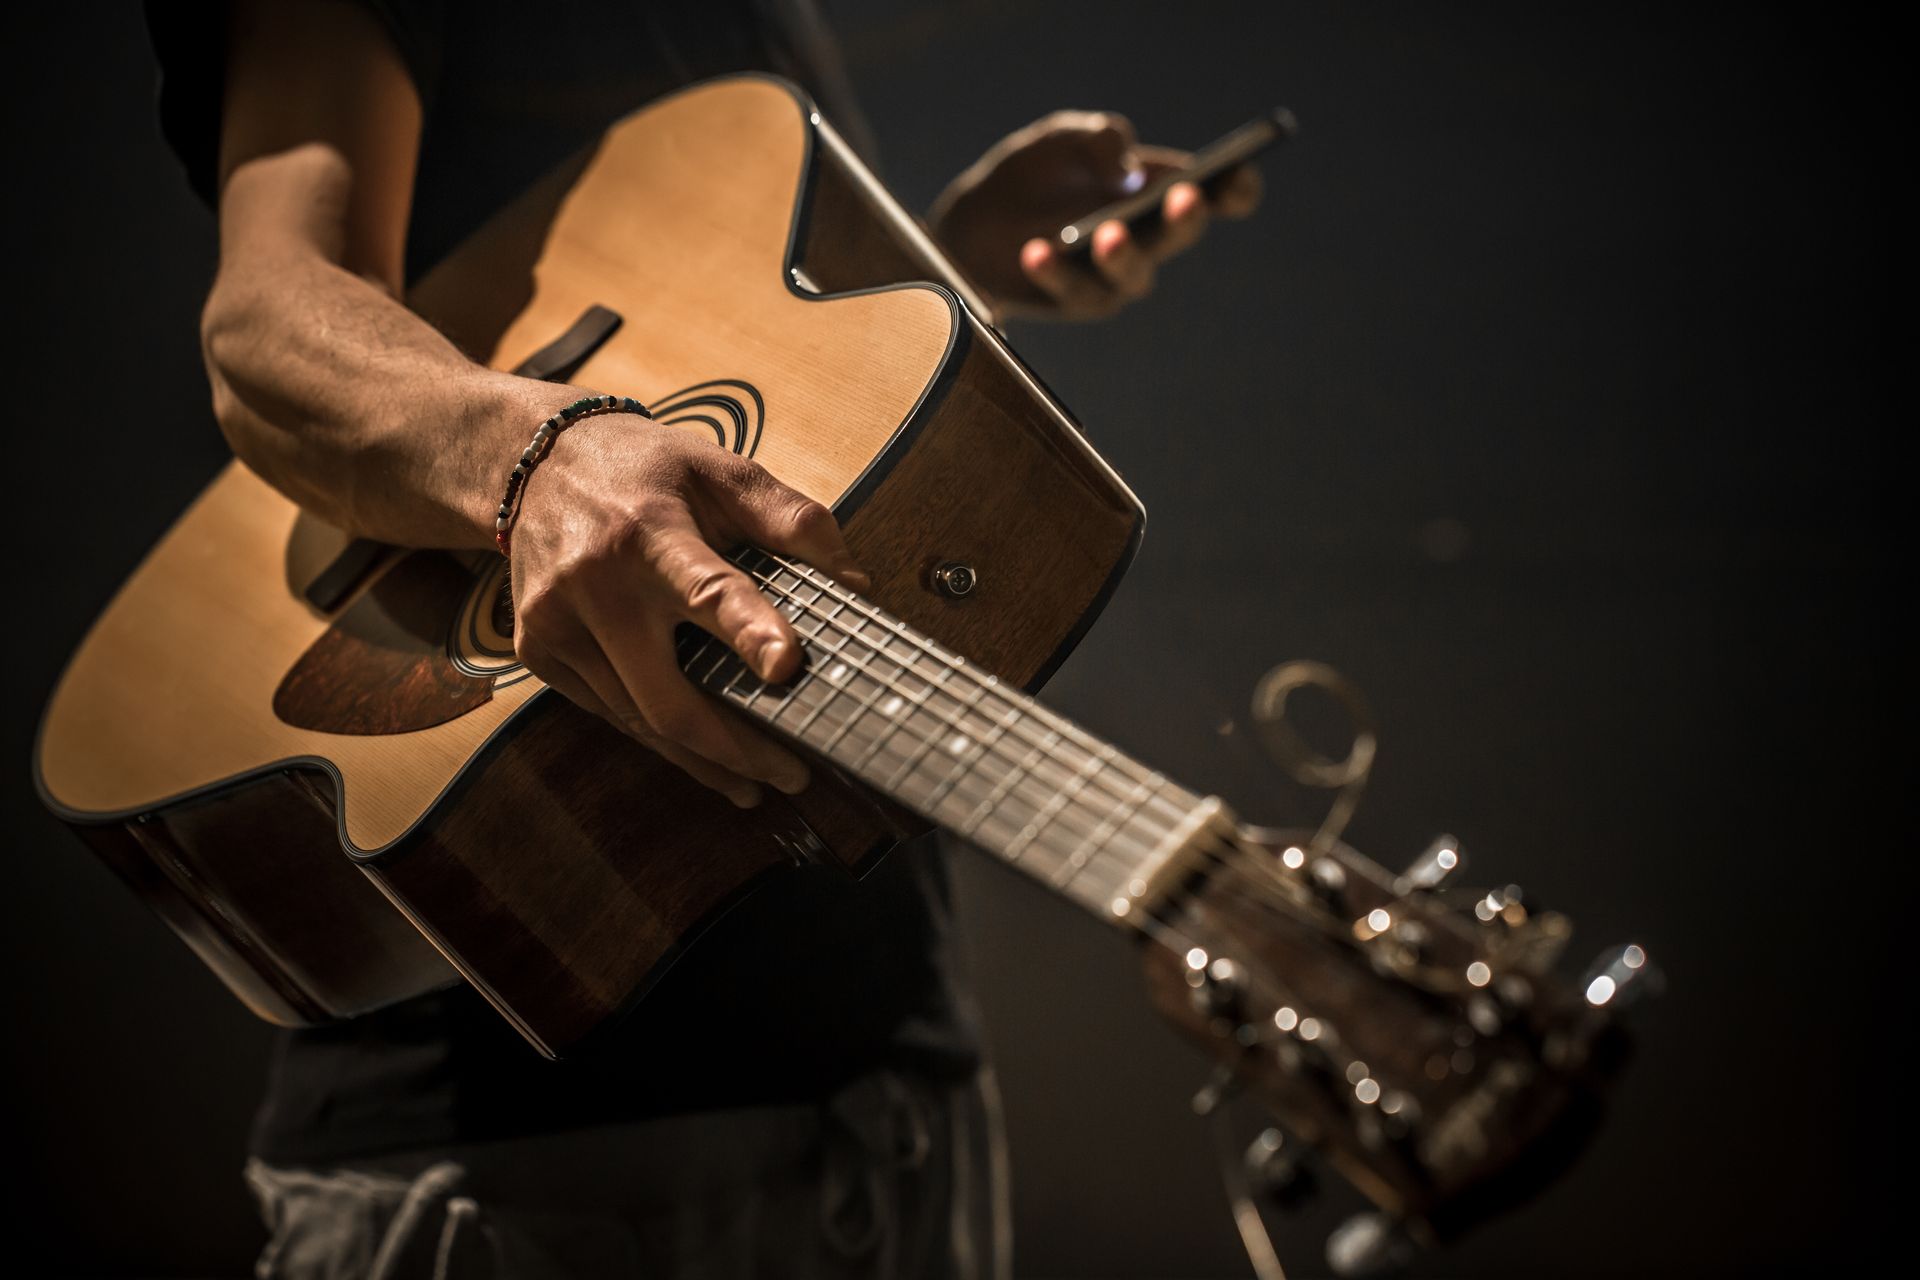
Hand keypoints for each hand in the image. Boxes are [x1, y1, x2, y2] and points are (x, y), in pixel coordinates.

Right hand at [507, 409, 868, 807]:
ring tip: (756, 782)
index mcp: (650, 532)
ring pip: (636, 719)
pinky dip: (656, 737)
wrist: (531, 461)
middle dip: (735, 747)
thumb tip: (856, 585)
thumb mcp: (722, 469)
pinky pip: (608, 711)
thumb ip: (793, 521)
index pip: (706, 588)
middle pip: (666, 694)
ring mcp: (556, 624)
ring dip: (700, 760)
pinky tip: (699, 753)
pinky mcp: (536, 650)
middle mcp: (595, 584)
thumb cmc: (646, 469)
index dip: (748, 630)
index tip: (788, 667)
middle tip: (793, 775)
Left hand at [930, 110, 1260, 320]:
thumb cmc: (1034, 174)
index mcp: (1161, 189)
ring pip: (1134, 274)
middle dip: (1186, 218)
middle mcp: (1149, 236)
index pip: (1217, 194)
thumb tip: (1125, 164)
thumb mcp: (1061, 137)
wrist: (975, 221)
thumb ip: (1098, 136)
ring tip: (1108, 232)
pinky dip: (1055, 270)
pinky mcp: (1078, 300)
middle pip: (1180, 234)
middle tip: (1186, 198)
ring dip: (1124, 255)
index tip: (1236, 176)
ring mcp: (1116, 274)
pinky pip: (1074, 290)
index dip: (1236, 188)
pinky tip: (1037, 250)